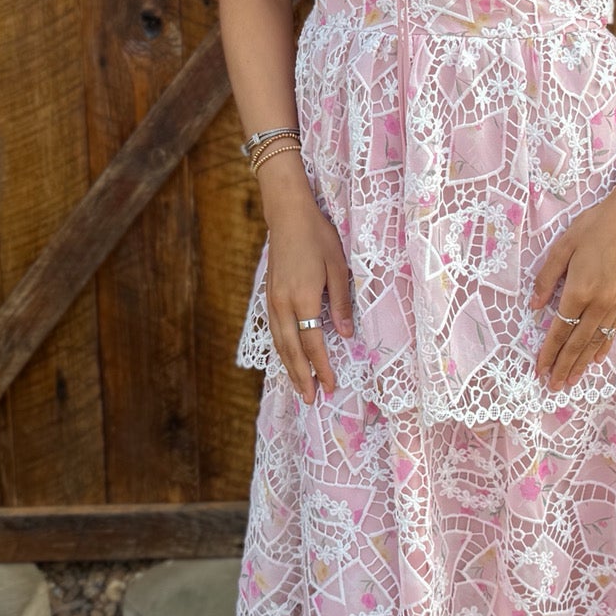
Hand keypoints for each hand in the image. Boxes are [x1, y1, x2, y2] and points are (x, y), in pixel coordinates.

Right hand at [265, 198, 355, 402]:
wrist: (287, 215)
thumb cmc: (317, 236)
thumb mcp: (338, 267)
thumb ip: (340, 302)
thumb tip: (346, 335)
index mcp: (303, 297)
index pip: (313, 342)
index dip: (322, 366)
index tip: (330, 385)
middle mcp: (283, 303)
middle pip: (292, 349)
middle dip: (303, 376)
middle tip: (312, 400)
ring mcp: (272, 300)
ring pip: (280, 343)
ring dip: (290, 368)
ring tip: (300, 388)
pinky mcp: (269, 296)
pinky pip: (275, 331)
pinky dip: (282, 350)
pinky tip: (288, 359)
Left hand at [528, 190, 615, 391]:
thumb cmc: (595, 226)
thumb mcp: (563, 245)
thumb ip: (547, 277)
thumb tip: (533, 306)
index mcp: (579, 289)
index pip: (560, 329)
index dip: (549, 352)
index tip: (540, 369)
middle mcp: (598, 302)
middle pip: (577, 342)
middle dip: (563, 365)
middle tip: (553, 386)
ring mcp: (615, 303)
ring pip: (596, 340)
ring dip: (581, 363)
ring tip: (571, 380)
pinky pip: (612, 330)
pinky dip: (603, 346)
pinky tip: (596, 359)